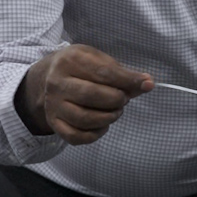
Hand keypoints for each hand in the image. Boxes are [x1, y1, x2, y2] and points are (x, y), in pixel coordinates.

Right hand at [15, 44, 152, 144]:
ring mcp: (53, 104)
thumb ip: (123, 73)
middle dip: (117, 99)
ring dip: (109, 117)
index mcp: (70, 60)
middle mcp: (57, 83)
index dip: (129, 81)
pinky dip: (95, 134)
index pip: (104, 73)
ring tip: (115, 111)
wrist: (49, 77)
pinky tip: (102, 124)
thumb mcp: (99, 60)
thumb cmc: (81, 67)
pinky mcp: (54, 122)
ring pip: (85, 118)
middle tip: (123, 99)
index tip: (147, 84)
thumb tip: (147, 84)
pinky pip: (76, 136)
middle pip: (92, 95)